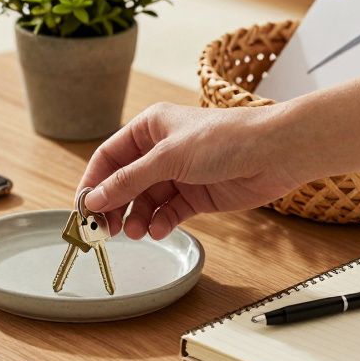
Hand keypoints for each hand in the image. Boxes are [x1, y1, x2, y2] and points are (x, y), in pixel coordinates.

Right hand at [77, 102, 304, 239]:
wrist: (275, 153)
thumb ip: (129, 181)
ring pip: (145, 201)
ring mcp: (179, 174)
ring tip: (134, 232)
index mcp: (150, 128)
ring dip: (136, 217)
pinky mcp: (196, 195)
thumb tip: (94, 199)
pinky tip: (157, 230)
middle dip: (114, 205)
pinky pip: (168, 212)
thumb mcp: (168, 158)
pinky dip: (160, 223)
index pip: (109, 157)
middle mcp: (161, 150)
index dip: (94, 182)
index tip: (84, 209)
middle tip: (104, 230)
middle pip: (125, 182)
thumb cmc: (226, 139)